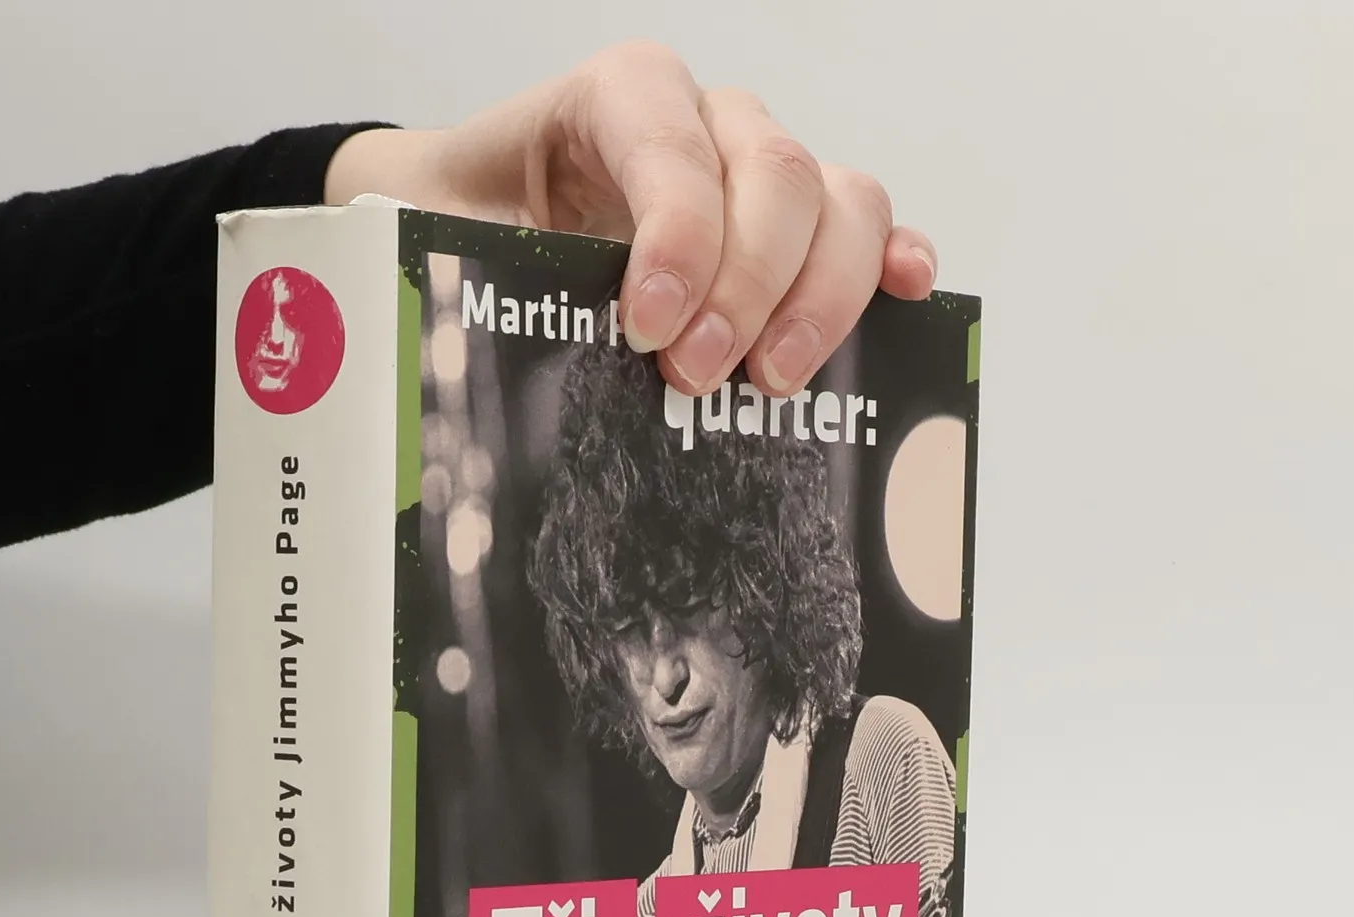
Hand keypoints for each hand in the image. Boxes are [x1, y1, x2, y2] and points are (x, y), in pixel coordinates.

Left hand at [324, 41, 936, 398]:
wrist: (475, 215)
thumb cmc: (469, 222)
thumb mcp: (446, 232)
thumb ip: (469, 264)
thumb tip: (490, 340)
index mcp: (619, 96)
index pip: (674, 145)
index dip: (678, 237)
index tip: (649, 328)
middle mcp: (707, 120)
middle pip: (776, 176)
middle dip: (748, 288)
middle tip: (697, 379)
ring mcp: (761, 170)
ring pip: (837, 202)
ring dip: (821, 298)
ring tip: (771, 383)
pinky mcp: (794, 229)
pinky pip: (866, 229)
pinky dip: (893, 264)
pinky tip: (907, 299)